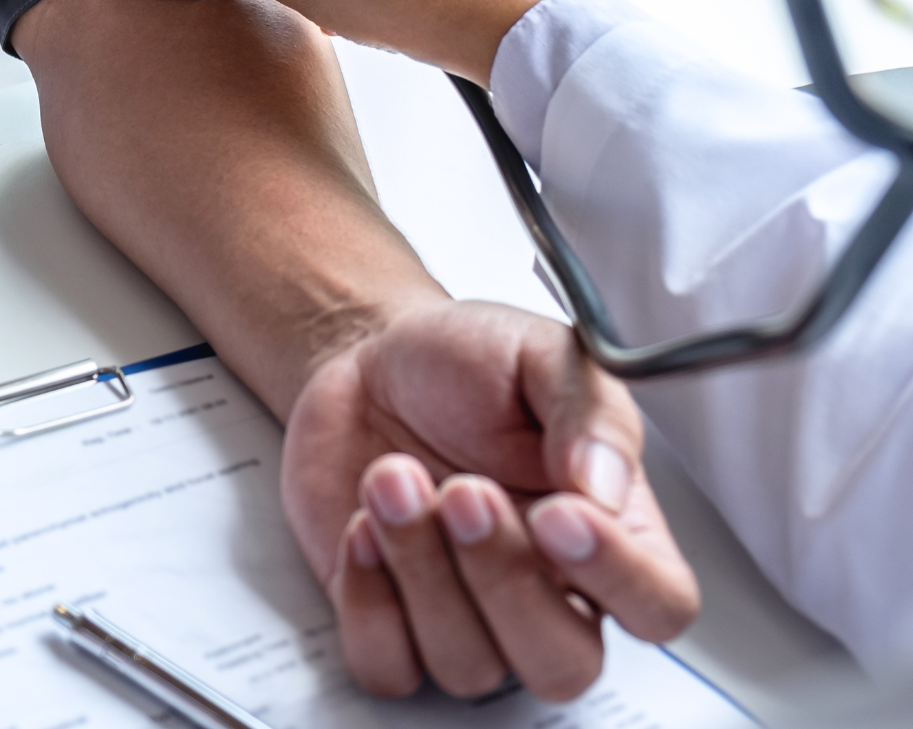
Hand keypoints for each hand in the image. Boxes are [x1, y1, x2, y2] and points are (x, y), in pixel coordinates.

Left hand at [282, 301, 698, 699]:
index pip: (658, 606)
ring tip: (392, 477)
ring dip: (421, 569)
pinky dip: (368, 601)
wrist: (366, 358)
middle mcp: (545, 588)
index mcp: (609, 530)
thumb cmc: (463, 364)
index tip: (557, 513)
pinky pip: (388, 665)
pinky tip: (361, 524)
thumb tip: (607, 483)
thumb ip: (587, 411)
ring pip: (469, 665)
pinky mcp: (389, 621)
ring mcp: (466, 613)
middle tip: (462, 490)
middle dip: (503, 579)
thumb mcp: (539, 353)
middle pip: (561, 664)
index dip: (618, 578)